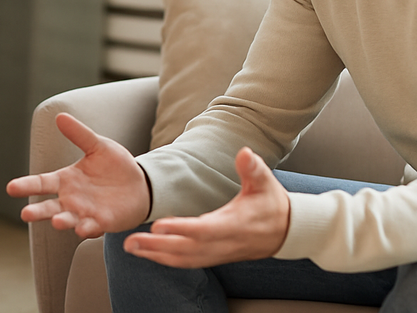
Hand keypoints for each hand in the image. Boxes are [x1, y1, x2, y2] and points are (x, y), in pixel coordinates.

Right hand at [6, 113, 150, 237]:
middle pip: (49, 207)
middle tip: (25, 215)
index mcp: (66, 180)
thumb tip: (60, 116)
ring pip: (68, 220)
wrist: (140, 184)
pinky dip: (86, 229)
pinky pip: (91, 227)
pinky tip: (83, 228)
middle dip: (38, 212)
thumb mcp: (97, 146)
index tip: (10, 188)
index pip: (42, 183)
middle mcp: (71, 199)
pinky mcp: (102, 222)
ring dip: (62, 222)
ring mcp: (85, 212)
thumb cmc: (115, 165)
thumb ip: (79, 134)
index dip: (26, 185)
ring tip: (57, 222)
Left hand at [122, 147, 289, 267]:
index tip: (158, 225)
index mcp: (234, 224)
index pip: (203, 230)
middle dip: (157, 247)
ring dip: (157, 255)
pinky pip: (188, 262)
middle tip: (130, 242)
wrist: (287, 231)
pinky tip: (149, 254)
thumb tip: (245, 152)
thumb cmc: (272, 204)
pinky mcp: (215, 257)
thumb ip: (253, 168)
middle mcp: (224, 243)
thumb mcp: (266, 182)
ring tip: (132, 248)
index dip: (181, 229)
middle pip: (187, 249)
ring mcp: (218, 253)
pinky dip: (167, 259)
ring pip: (184, 259)